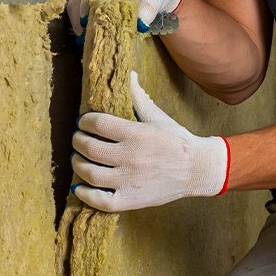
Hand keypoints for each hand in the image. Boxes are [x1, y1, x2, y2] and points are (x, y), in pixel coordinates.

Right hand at [65, 0, 185, 35]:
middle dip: (79, 19)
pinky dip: (81, 19)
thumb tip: (138, 25)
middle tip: (86, 38)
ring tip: (87, 38)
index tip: (87, 24)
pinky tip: (90, 32)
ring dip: (78, 20)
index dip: (86, 6)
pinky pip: (80, 5)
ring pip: (76, 2)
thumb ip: (148, 10)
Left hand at [70, 72, 229, 211]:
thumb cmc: (176, 141)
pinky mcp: (131, 199)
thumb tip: (129, 74)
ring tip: (78, 159)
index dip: (84, 121)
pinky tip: (80, 187)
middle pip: (90, 148)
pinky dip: (85, 194)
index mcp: (137, 134)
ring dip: (77, 165)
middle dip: (77, 141)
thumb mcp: (157, 117)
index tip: (83, 122)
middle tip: (78, 139)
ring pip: (90, 174)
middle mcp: (131, 157)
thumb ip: (138, 97)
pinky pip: (100, 201)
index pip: (98, 123)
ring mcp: (130, 181)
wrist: (197, 170)